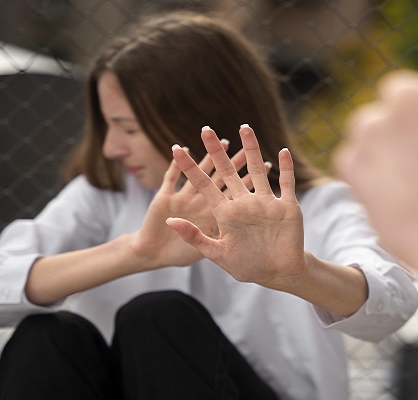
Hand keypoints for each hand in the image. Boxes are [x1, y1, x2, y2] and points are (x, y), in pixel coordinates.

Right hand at [128, 141, 251, 269]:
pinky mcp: (162, 199)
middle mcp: (201, 204)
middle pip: (222, 176)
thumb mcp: (211, 253)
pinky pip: (169, 178)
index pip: (236, 191)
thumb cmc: (179, 256)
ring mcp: (181, 200)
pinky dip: (174, 166)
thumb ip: (221, 237)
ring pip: (199, 173)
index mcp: (217, 215)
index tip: (265, 163)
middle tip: (247, 138)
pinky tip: (178, 150)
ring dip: (207, 157)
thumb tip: (232, 224)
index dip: (248, 177)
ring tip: (219, 140)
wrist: (151, 257)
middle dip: (234, 159)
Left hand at [166, 125, 306, 289]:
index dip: (191, 168)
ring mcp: (265, 202)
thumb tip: (170, 220)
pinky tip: (282, 152)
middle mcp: (243, 203)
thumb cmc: (248, 266)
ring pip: (256, 170)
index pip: (204, 185)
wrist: (278, 274)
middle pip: (227, 171)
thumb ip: (194, 236)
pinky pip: (286, 183)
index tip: (177, 149)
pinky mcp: (286, 206)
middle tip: (205, 129)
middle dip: (217, 151)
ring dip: (251, 149)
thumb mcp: (217, 253)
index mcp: (225, 213)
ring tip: (245, 127)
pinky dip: (285, 168)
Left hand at [334, 53, 417, 266]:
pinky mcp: (354, 163)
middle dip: (415, 122)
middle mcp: (413, 94)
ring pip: (371, 126)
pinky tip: (396, 200)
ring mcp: (378, 128)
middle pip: (403, 97)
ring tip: (413, 183)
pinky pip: (352, 161)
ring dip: (386, 145)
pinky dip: (368, 178)